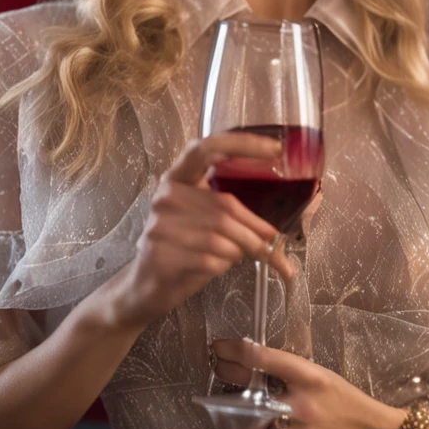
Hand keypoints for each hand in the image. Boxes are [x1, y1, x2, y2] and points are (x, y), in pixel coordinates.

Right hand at [108, 134, 293, 329]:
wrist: (148, 284)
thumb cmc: (185, 248)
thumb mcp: (208, 223)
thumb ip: (239, 216)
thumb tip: (280, 232)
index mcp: (178, 178)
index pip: (207, 148)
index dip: (241, 145)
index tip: (274, 150)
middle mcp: (166, 196)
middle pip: (224, 205)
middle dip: (255, 227)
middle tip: (271, 240)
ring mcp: (160, 224)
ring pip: (222, 235)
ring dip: (243, 249)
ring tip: (244, 254)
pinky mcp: (162, 253)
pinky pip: (210, 258)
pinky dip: (225, 264)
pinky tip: (218, 265)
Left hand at [211, 338, 405, 428]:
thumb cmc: (348, 400)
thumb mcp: (322, 377)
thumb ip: (291, 374)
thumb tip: (254, 369)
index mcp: (309, 376)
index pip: (265, 358)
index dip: (235, 351)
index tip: (218, 348)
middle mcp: (302, 404)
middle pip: (252, 397)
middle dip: (226, 390)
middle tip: (213, 387)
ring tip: (225, 427)